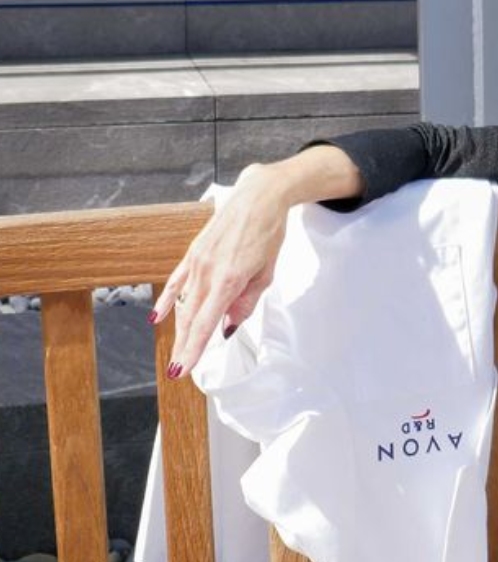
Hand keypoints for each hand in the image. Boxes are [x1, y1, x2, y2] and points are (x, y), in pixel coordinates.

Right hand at [152, 162, 293, 377]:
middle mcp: (208, 272)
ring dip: (179, 329)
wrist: (258, 198)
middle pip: (191, 318)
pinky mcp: (192, 253)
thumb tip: (227, 326)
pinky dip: (168, 300)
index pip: (205, 323)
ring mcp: (196, 261)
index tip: (182, 370)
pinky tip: (157, 318)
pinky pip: (176, 282)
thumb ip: (246, 302)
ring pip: (184, 303)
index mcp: (229, 279)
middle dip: (185, 346)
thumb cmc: (268, 233)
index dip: (193, 349)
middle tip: (178, 370)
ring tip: (177, 351)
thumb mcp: (267, 272)